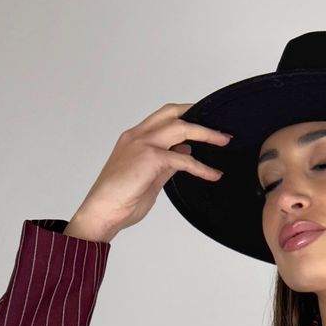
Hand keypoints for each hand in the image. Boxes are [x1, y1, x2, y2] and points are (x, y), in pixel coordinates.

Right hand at [65, 101, 232, 241]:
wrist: (101, 212)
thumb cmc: (119, 200)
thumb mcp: (149, 178)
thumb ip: (165, 164)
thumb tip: (184, 154)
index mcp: (134, 138)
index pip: (163, 116)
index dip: (184, 114)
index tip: (202, 118)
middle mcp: (138, 136)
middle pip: (173, 114)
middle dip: (199, 116)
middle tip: (219, 128)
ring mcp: (143, 144)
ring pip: (181, 129)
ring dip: (206, 134)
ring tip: (224, 141)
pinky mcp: (150, 158)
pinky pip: (183, 159)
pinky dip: (201, 167)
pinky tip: (212, 174)